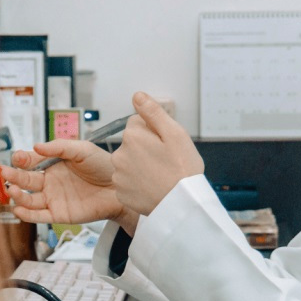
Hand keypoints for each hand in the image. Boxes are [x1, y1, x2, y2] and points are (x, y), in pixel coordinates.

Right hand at [0, 140, 130, 226]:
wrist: (120, 188)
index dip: (22, 159)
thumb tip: (36, 146)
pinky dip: (28, 214)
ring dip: (17, 195)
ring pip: (29, 199)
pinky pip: (39, 216)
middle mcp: (50, 182)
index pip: (30, 162)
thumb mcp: (82, 150)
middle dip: (13, 176)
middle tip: (4, 173)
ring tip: (11, 190)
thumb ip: (59, 147)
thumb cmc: (104, 167)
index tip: (17, 157)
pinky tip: (19, 208)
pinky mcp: (59, 214)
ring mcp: (53, 198)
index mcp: (53, 164)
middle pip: (25, 180)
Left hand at [111, 92, 203, 216]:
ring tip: (160, 175)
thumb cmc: (182, 170)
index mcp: (132, 136)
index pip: (137, 123)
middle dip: (145, 148)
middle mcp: (119, 154)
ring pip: (129, 162)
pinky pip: (128, 181)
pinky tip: (152, 186)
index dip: (153, 132)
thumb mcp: (175, 133)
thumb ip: (153, 112)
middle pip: (132, 143)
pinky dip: (138, 183)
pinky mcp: (121, 192)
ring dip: (140, 165)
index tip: (165, 144)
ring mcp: (118, 175)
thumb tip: (137, 96)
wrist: (181, 205)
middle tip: (165, 161)